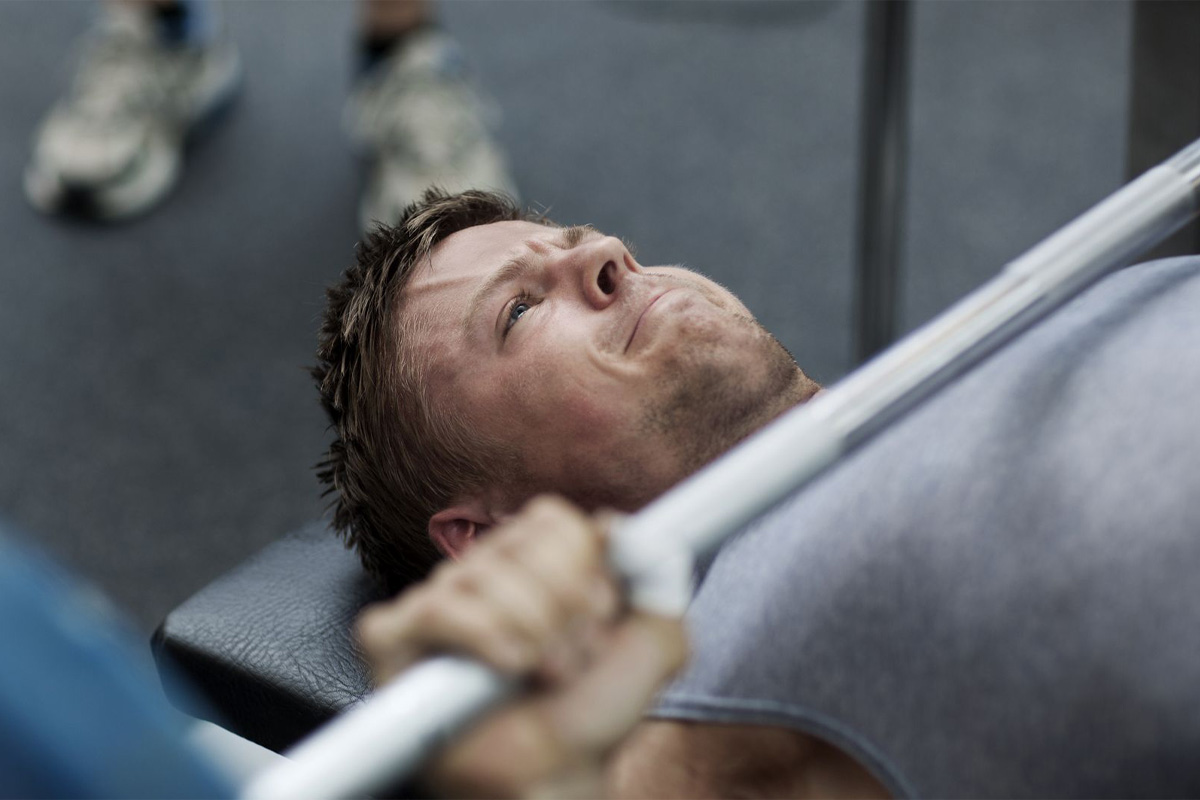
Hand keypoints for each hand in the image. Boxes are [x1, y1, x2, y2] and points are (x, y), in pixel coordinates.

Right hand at [355, 495, 687, 798]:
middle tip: (571, 658)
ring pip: (483, 573)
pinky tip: (506, 669)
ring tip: (541, 674)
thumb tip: (617, 525)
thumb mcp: (652, 646)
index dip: (584, 569)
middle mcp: (480, 571)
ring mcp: (434, 600)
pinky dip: (481, 636)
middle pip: (520, 542)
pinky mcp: (392, 635)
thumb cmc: (587, 714)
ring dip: (531, 632)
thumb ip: (656, 578)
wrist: (550, 776)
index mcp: (531, 560)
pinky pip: (436, 607)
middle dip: (562, 608)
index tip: (598, 620)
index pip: (552, 522)